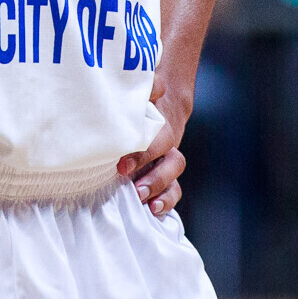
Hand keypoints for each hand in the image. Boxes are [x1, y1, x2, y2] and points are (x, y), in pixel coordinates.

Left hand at [117, 72, 193, 217]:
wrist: (157, 106)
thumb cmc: (138, 102)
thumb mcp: (138, 93)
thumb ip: (146, 88)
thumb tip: (155, 86)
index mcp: (160, 123)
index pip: (159, 138)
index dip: (144, 154)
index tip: (122, 166)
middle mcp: (167, 143)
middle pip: (172, 161)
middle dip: (154, 177)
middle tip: (134, 188)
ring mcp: (167, 161)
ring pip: (175, 177)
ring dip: (161, 190)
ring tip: (146, 203)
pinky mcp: (164, 176)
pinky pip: (172, 191)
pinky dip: (166, 202)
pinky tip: (153, 212)